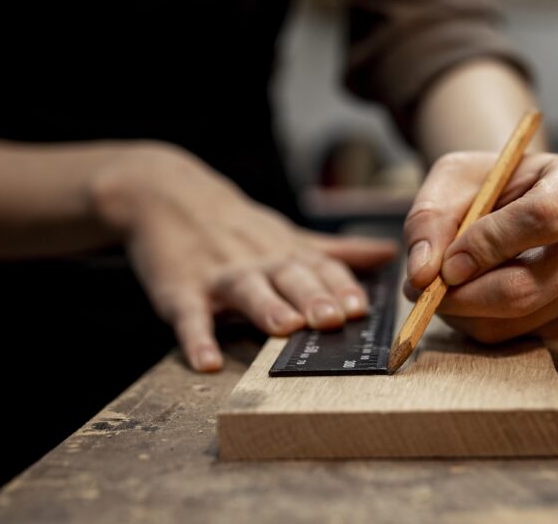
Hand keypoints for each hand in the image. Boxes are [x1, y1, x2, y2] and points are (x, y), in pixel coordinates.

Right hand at [92, 144, 396, 371]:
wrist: (166, 195)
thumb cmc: (239, 228)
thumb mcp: (288, 236)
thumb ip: (336, 252)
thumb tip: (390, 253)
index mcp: (287, 254)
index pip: (322, 268)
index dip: (342, 287)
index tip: (361, 308)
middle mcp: (259, 262)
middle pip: (291, 277)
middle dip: (313, 297)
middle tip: (333, 319)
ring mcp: (219, 275)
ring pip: (247, 290)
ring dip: (266, 307)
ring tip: (284, 328)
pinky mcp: (180, 290)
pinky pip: (189, 316)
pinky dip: (197, 339)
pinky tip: (206, 362)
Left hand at [403, 151, 557, 341]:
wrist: (517, 201)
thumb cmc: (488, 183)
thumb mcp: (453, 180)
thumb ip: (430, 219)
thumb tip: (423, 275)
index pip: (546, 217)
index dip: (489, 244)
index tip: (446, 262)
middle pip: (531, 285)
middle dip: (465, 294)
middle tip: (424, 287)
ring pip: (519, 318)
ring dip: (464, 312)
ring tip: (441, 285)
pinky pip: (520, 336)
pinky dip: (481, 322)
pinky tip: (472, 294)